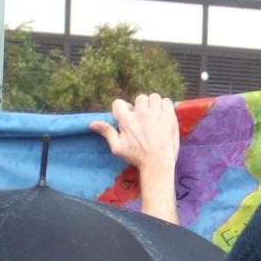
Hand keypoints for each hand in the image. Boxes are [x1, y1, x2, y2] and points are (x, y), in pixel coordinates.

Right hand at [90, 94, 180, 223]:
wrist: (158, 164)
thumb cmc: (137, 157)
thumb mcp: (117, 148)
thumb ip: (107, 132)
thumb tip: (92, 124)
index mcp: (127, 121)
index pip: (119, 103)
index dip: (123, 109)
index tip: (128, 116)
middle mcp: (141, 114)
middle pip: (139, 98)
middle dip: (140, 106)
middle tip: (143, 118)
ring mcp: (156, 114)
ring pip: (153, 97)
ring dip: (153, 105)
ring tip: (154, 116)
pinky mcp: (169, 116)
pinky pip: (166, 101)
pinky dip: (165, 106)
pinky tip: (163, 116)